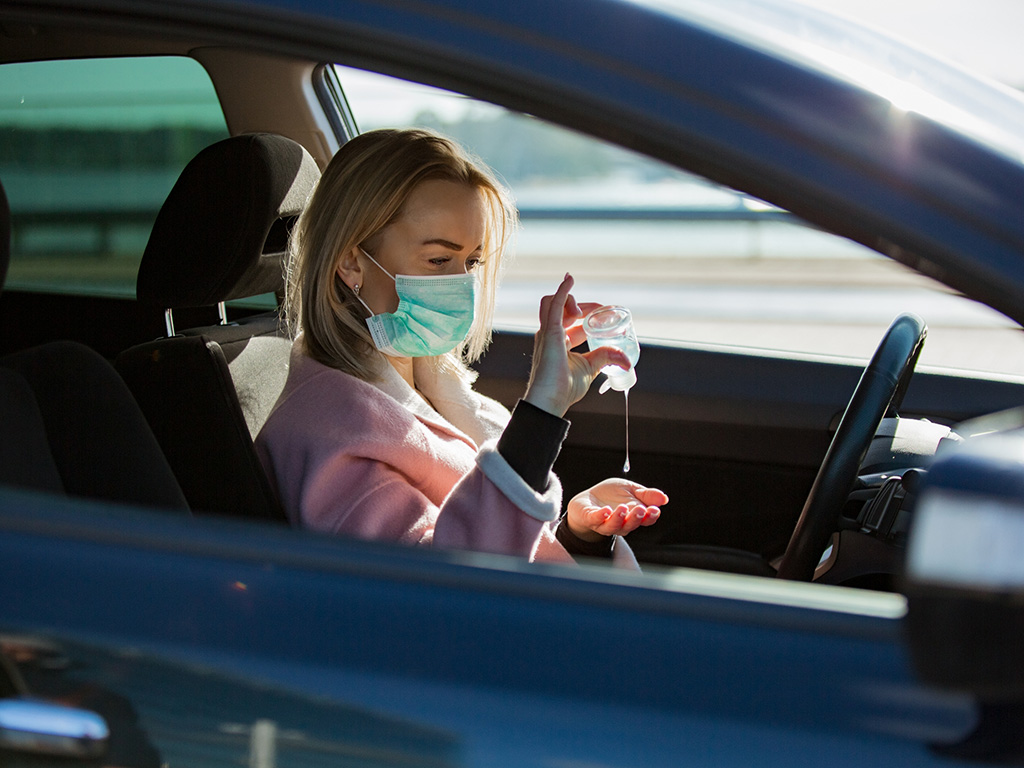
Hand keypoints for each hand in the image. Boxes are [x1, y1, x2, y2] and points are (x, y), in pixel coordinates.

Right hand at [523, 273, 631, 416]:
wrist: (551, 400)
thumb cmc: (564, 389)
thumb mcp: (590, 368)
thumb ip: (605, 357)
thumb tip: (626, 360)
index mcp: (558, 343)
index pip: (572, 322)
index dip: (587, 315)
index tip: (604, 314)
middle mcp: (550, 335)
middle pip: (562, 309)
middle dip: (582, 306)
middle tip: (600, 310)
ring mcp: (547, 332)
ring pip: (552, 302)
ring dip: (569, 300)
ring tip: (583, 312)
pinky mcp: (549, 333)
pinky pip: (553, 305)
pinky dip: (562, 291)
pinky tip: (569, 279)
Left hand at [566, 479, 666, 542]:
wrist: (588, 500)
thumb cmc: (611, 496)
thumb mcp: (630, 490)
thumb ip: (646, 494)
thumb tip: (664, 498)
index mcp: (633, 515)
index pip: (645, 519)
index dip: (651, 516)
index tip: (655, 509)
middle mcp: (621, 523)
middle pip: (631, 524)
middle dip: (636, 518)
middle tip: (641, 509)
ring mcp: (605, 523)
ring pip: (614, 526)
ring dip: (619, 518)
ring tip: (623, 508)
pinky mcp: (591, 519)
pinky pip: (596, 520)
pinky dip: (601, 516)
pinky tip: (606, 510)